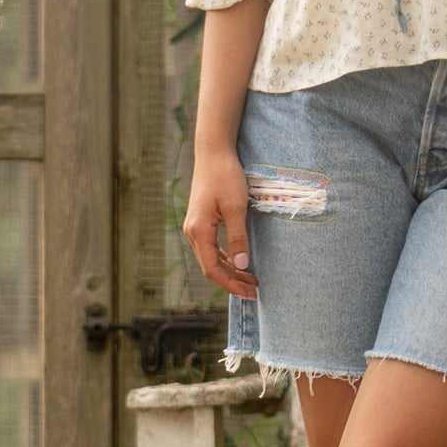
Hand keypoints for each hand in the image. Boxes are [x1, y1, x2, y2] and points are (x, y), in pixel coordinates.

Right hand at [184, 147, 257, 299]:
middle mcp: (193, 232)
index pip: (212, 269)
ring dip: (230, 271)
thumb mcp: (235, 207)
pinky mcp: (201, 222)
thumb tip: (242, 265)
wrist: (213, 153)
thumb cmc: (225, 176)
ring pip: (211, 258)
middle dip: (232, 281)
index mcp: (198, 231)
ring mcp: (195, 227)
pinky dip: (225, 259)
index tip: (248, 293)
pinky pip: (211, 248)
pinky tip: (239, 263)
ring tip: (250, 280)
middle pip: (210, 267)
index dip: (230, 284)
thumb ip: (238, 238)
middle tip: (254, 291)